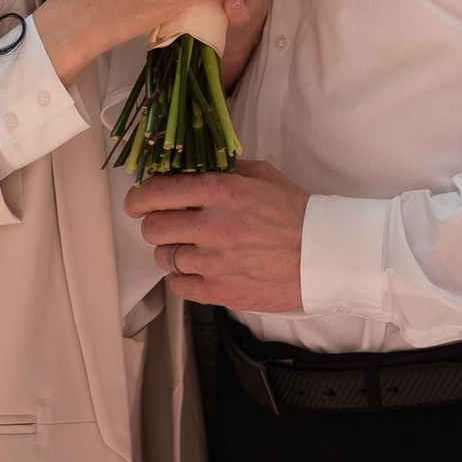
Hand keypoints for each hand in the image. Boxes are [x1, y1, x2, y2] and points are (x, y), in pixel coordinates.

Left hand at [125, 159, 307, 311]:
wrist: (324, 256)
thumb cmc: (295, 213)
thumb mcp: (260, 175)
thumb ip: (222, 169)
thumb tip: (187, 168)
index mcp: (221, 191)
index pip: (157, 192)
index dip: (138, 198)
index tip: (137, 202)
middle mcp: (213, 226)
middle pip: (152, 227)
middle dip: (155, 224)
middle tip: (169, 225)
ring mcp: (215, 263)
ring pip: (164, 257)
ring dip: (173, 251)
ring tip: (194, 248)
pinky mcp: (221, 292)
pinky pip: (178, 286)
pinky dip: (184, 278)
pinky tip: (200, 269)